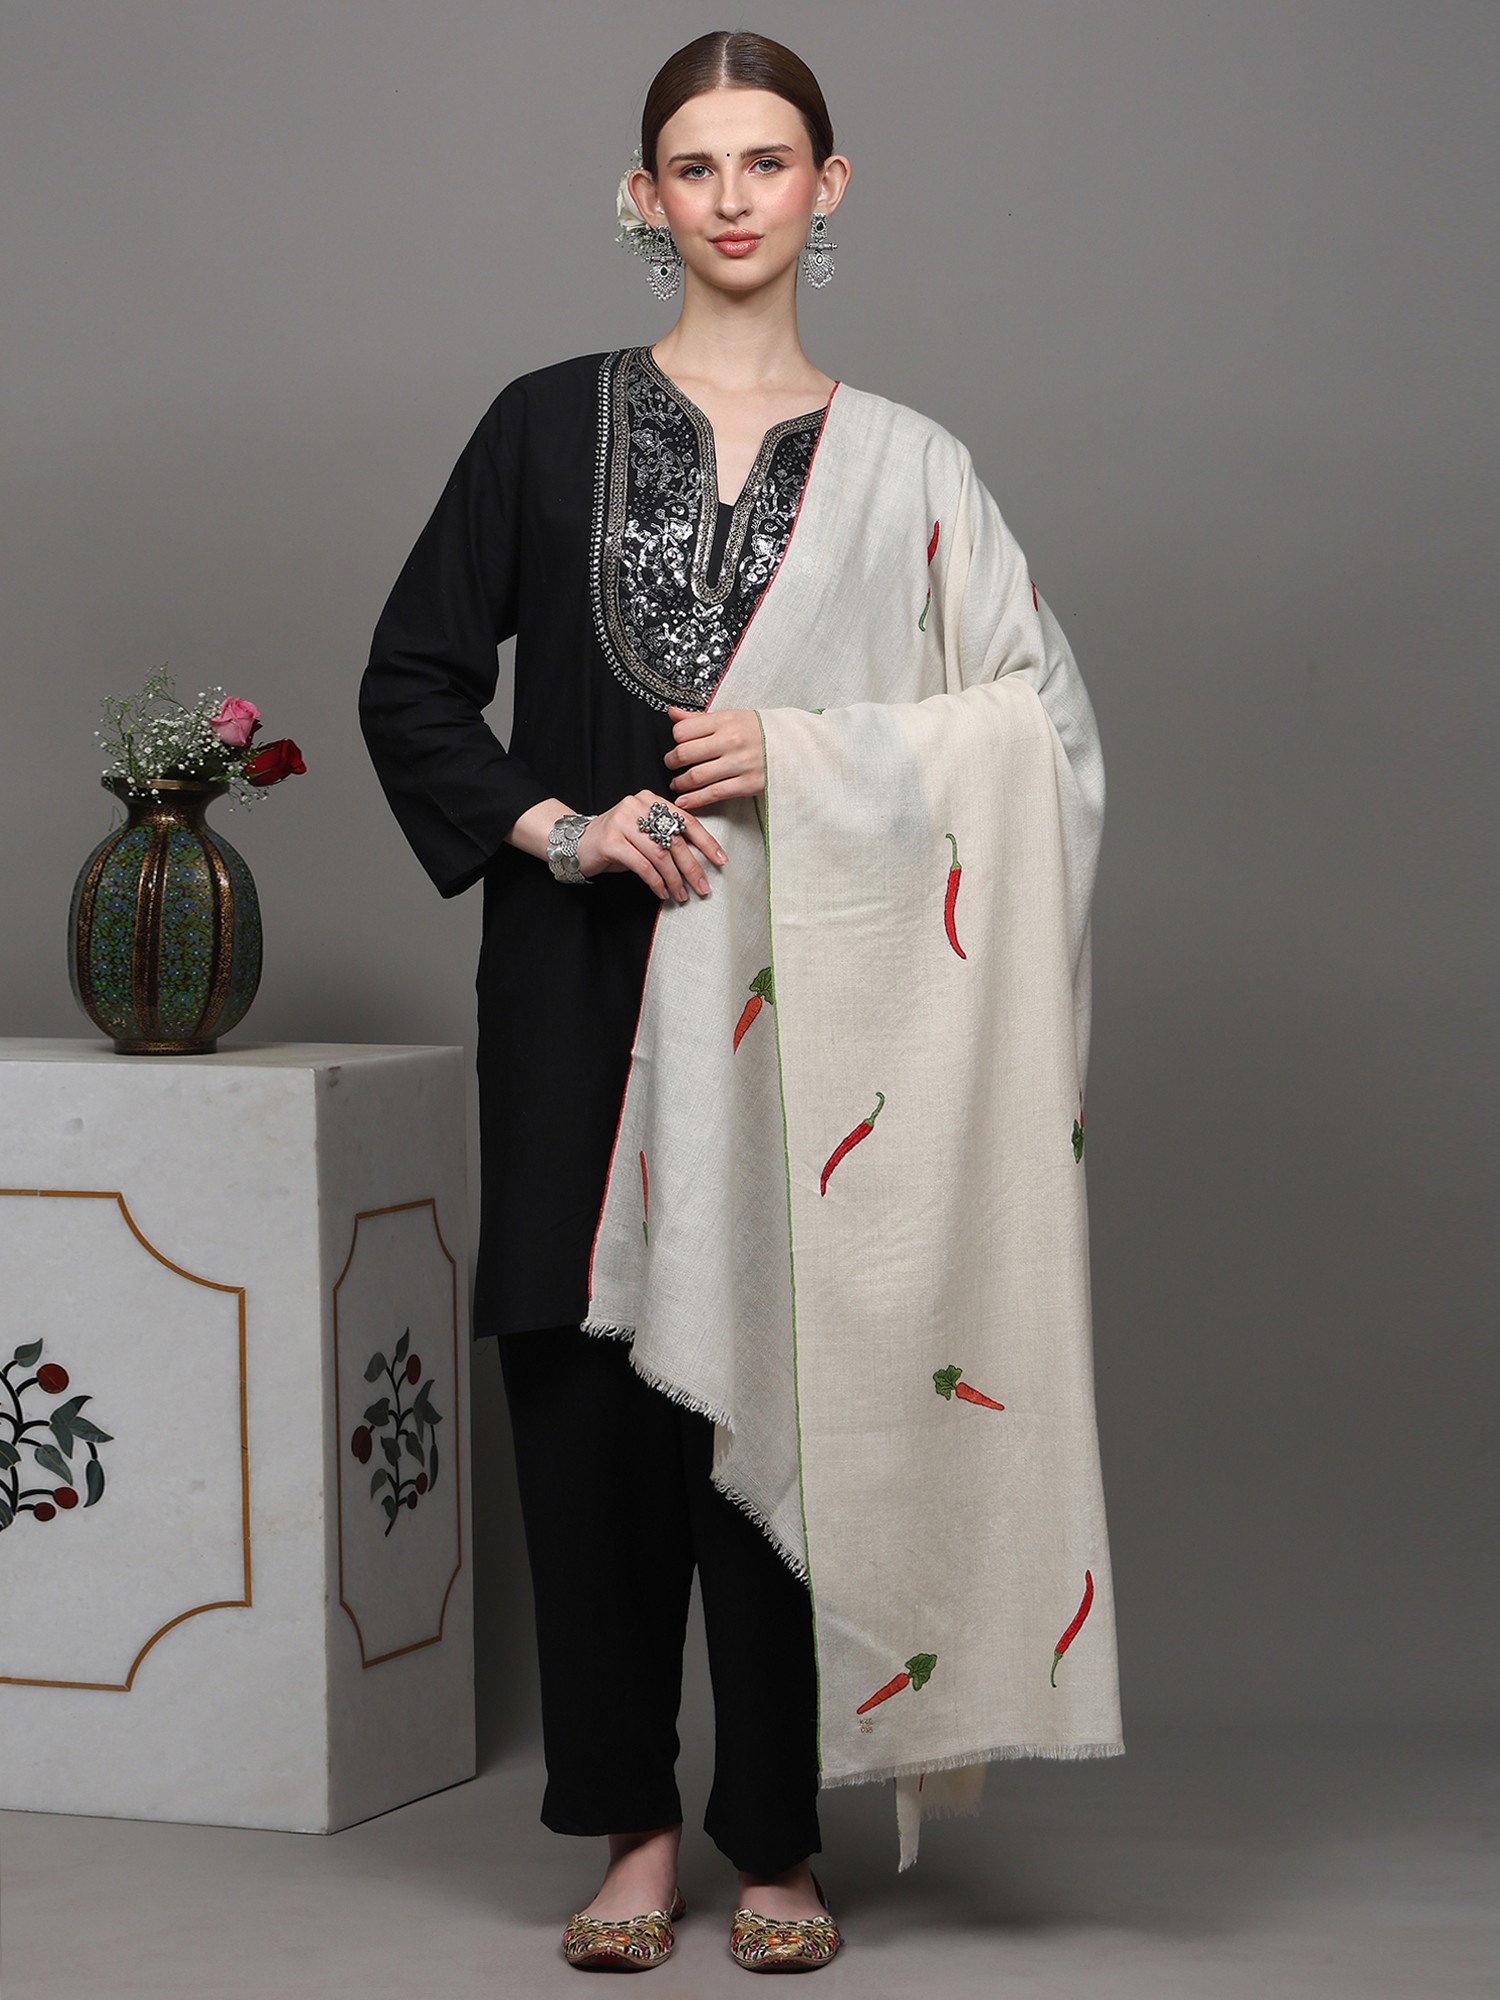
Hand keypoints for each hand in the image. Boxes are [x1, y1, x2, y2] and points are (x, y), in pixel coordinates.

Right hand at [576, 791, 726, 902]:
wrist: (575, 844)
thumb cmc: (616, 842)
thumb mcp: (644, 834)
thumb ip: (667, 838)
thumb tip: (701, 861)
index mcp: (650, 800)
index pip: (685, 820)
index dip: (706, 841)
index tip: (721, 860)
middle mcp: (637, 805)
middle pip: (674, 839)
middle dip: (692, 867)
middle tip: (703, 887)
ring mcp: (622, 821)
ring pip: (660, 854)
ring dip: (674, 879)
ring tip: (682, 895)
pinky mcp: (611, 841)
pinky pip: (642, 865)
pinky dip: (656, 882)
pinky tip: (662, 893)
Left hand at [663, 705, 764, 809]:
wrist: (795, 746)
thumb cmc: (760, 732)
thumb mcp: (732, 717)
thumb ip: (701, 718)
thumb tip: (673, 713)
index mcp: (726, 720)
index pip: (684, 730)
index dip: (675, 739)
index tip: (677, 744)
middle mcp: (731, 740)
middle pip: (685, 753)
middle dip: (671, 762)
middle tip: (671, 765)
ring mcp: (740, 763)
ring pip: (696, 776)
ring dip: (680, 783)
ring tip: (677, 784)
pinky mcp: (747, 784)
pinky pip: (713, 793)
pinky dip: (694, 800)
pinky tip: (684, 801)